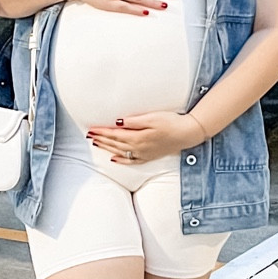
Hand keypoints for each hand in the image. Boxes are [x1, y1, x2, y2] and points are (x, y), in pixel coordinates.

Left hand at [84, 110, 203, 162]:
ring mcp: (143, 154)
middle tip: (89, 135)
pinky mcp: (149, 156)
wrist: (188, 133)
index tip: (91, 129)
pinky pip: (131, 160)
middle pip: (115, 144)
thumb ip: (134, 121)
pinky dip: (121, 160)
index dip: (102, 132)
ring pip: (120, 152)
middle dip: (101, 139)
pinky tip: (114, 158)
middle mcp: (138, 148)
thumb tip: (118, 122)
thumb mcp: (152, 118)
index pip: (114, 135)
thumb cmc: (171, 122)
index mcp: (137, 137)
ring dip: (107, 148)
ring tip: (96, 143)